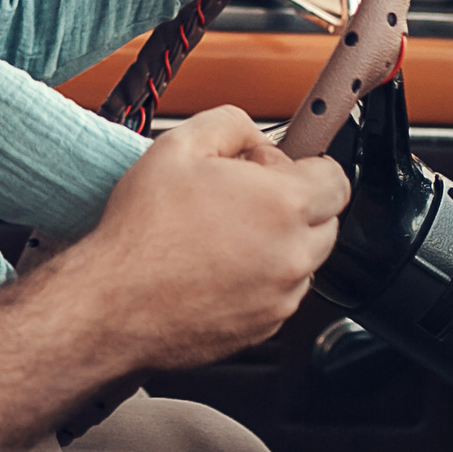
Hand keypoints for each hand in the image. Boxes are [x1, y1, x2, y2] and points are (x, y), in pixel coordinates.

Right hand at [61, 106, 348, 370]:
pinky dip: (259, 279)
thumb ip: (232, 123)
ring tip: (221, 234)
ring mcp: (281, 297)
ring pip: (303, 261)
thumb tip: (253, 133)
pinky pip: (279, 295)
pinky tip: (214, 267)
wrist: (115, 303)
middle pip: (326, 221)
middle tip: (242, 197)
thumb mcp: (180, 145)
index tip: (279, 168)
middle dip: (294, 205)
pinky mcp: (264, 327)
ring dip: (277, 244)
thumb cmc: (143, 231)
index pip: (337, 179)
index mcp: (284, 205)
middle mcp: (293, 255)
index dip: (305, 166)